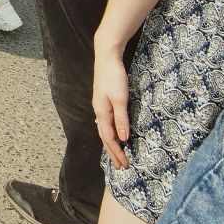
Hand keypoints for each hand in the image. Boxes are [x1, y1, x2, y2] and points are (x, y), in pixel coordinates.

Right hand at [91, 50, 132, 167]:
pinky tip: (113, 133)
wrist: (107, 58)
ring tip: (116, 154)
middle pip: (105, 137)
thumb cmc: (114, 77)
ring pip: (105, 130)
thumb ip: (122, 119)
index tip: (124, 164)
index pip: (109, 138)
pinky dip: (110, 133)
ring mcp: (101, 106)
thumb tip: (123, 138)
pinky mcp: (104, 101)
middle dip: (112, 152)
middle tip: (120, 166)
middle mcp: (99, 112)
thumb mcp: (121, 99)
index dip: (116, 152)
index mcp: (102, 113)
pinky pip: (107, 123)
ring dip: (111, 144)